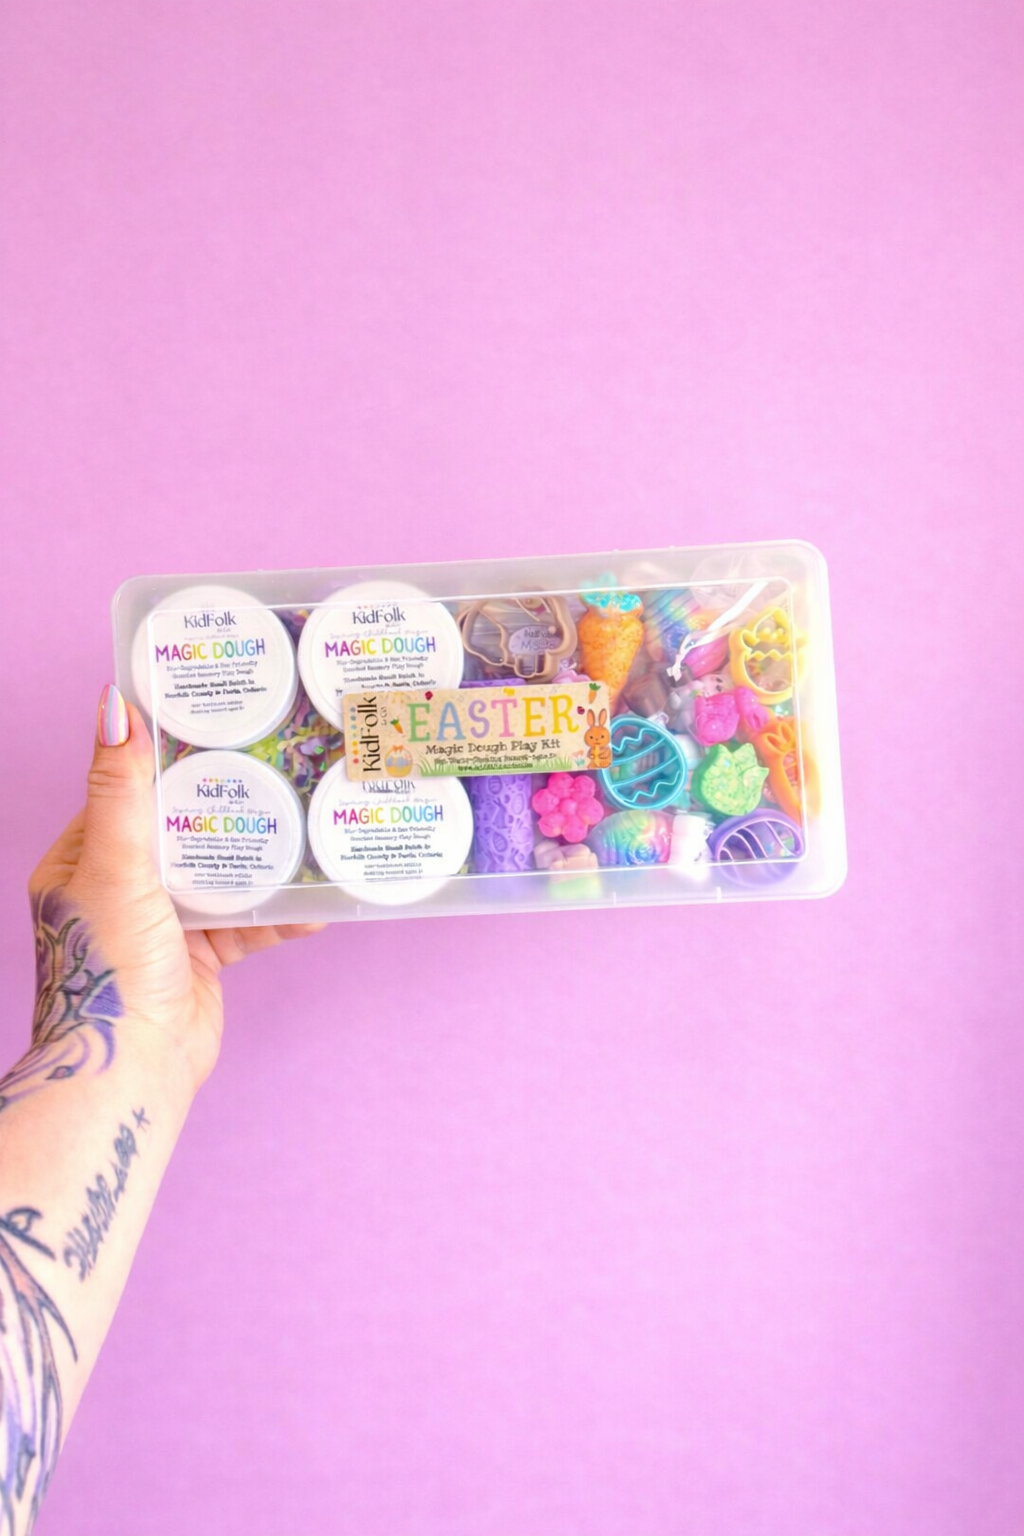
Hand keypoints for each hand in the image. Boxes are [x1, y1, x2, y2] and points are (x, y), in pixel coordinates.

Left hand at [27, 683, 324, 1096]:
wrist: (132, 1070)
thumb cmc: (109, 967)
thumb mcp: (114, 866)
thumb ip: (122, 791)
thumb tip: (112, 706)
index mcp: (81, 862)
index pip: (128, 794)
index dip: (167, 760)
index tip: (216, 728)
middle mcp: (120, 889)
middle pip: (181, 829)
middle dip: (227, 804)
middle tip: (278, 765)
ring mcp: (162, 924)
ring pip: (219, 872)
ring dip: (260, 855)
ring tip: (308, 820)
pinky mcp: (201, 957)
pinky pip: (246, 921)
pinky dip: (280, 911)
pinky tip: (319, 897)